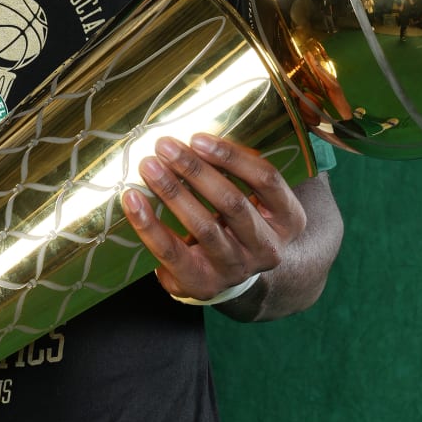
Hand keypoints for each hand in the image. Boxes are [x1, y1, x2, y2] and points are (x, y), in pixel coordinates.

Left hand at [122, 132, 310, 303]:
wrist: (235, 278)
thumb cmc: (239, 226)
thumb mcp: (255, 199)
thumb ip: (239, 172)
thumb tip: (198, 136)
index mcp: (288, 219)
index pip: (266, 179)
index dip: (232, 157)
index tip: (198, 138)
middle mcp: (268, 248)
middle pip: (232, 202)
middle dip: (195, 170)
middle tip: (165, 146)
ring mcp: (237, 269)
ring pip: (204, 226)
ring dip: (172, 192)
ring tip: (149, 167)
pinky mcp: (204, 285)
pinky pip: (173, 251)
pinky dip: (149, 224)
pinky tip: (133, 201)